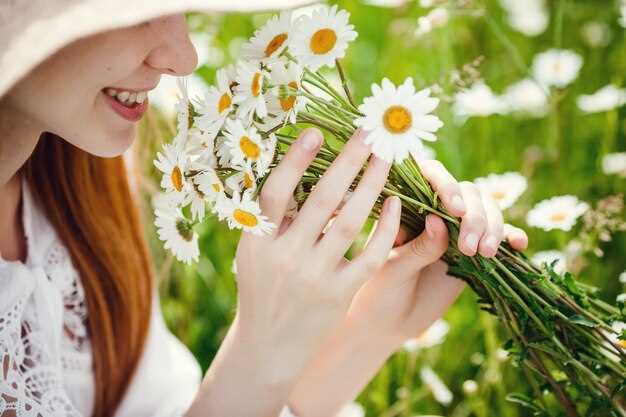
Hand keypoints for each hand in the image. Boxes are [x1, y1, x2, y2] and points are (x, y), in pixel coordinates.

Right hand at [232, 128, 402, 382]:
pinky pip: (369, 255)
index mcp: (256, 242)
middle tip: (369, 134)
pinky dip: (385, 228)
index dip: (294, 162)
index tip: (316, 131)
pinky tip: (396, 203)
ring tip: (386, 160)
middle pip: (321, 200)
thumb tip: (301, 172)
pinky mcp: (340, 295)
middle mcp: (284, 258)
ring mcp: (314, 278)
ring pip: (350, 222)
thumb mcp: (254, 253)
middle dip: (347, 162)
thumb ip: (273, 219)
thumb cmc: (262, 289)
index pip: (274, 194)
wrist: (269, 346)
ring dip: (371, 186)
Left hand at [344, 159, 528, 344]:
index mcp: (405, 206)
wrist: (388, 323)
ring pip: (485, 211)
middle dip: (473, 216)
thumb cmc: (378, 291)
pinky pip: (496, 237)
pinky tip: (519, 244)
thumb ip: (417, 247)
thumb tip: (438, 220)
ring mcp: (454, 230)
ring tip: (486, 253)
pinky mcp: (471, 251)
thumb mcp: (392, 270)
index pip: (429, 176)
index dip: (446, 184)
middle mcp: (433, 211)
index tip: (454, 209)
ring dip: (492, 227)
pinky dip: (510, 236)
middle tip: (468, 248)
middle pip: (466, 193)